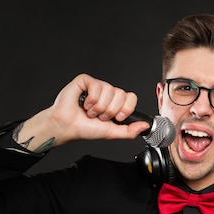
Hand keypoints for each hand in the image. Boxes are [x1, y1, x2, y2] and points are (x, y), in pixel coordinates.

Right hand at [15, 74, 149, 150]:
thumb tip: (145, 126)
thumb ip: (130, 131)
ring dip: (99, 106)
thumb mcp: (112, 132)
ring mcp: (97, 86)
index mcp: (115, 103)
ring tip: (91, 111)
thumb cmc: (85, 129)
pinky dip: (92, 99)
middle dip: (110, 110)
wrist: (68, 127)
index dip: (125, 108)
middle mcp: (107, 93)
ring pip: (109, 90)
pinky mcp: (85, 81)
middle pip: (121, 94)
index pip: (130, 97)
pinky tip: (85, 104)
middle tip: (100, 116)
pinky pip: (97, 85)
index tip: (117, 118)